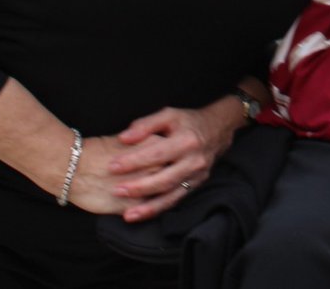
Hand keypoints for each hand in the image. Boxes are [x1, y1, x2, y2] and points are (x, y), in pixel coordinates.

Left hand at [102, 103, 238, 221]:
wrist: (217, 130)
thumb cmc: (188, 122)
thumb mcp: (169, 115)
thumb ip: (145, 125)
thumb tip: (123, 138)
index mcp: (187, 140)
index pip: (156, 154)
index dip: (134, 161)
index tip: (112, 166)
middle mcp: (194, 161)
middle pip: (164, 179)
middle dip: (139, 188)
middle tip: (117, 191)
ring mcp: (196, 176)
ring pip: (171, 195)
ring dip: (148, 207)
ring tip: (127, 214)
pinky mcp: (196, 185)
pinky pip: (176, 201)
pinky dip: (158, 209)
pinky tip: (141, 214)